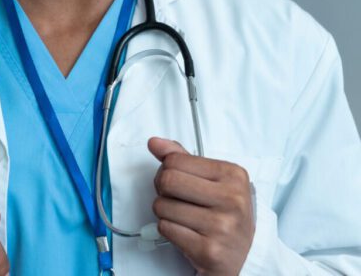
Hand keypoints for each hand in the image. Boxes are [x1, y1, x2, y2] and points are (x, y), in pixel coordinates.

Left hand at [148, 138, 254, 275]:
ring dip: (164, 211)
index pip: (175, 160)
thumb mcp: (210, 178)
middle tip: (172, 196)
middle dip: (162, 189)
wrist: (243, 255)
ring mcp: (222, 226)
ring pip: (162, 206)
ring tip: (181, 216)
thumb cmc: (223, 211)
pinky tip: (185, 231)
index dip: (166, 169)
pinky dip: (168, 229)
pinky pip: (165, 228)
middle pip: (168, 180)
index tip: (177, 179)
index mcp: (232, 174)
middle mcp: (232, 199)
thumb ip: (181, 157)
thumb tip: (154, 143)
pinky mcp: (209, 251)